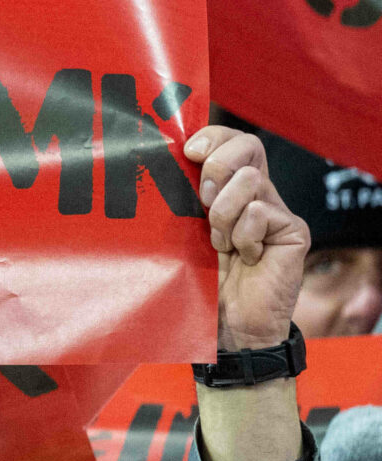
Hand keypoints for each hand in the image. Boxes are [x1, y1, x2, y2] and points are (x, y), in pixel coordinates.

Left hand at [184, 124, 309, 349]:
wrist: (227, 324)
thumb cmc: (200, 280)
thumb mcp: (184, 231)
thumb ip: (184, 198)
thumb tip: (167, 160)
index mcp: (233, 189)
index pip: (234, 140)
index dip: (215, 136)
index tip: (189, 151)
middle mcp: (260, 194)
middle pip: (248, 146)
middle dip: (217, 168)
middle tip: (203, 201)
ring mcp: (279, 212)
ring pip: (250, 179)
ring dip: (223, 213)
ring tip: (221, 244)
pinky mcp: (294, 231)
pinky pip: (261, 213)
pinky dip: (242, 236)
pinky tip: (244, 258)